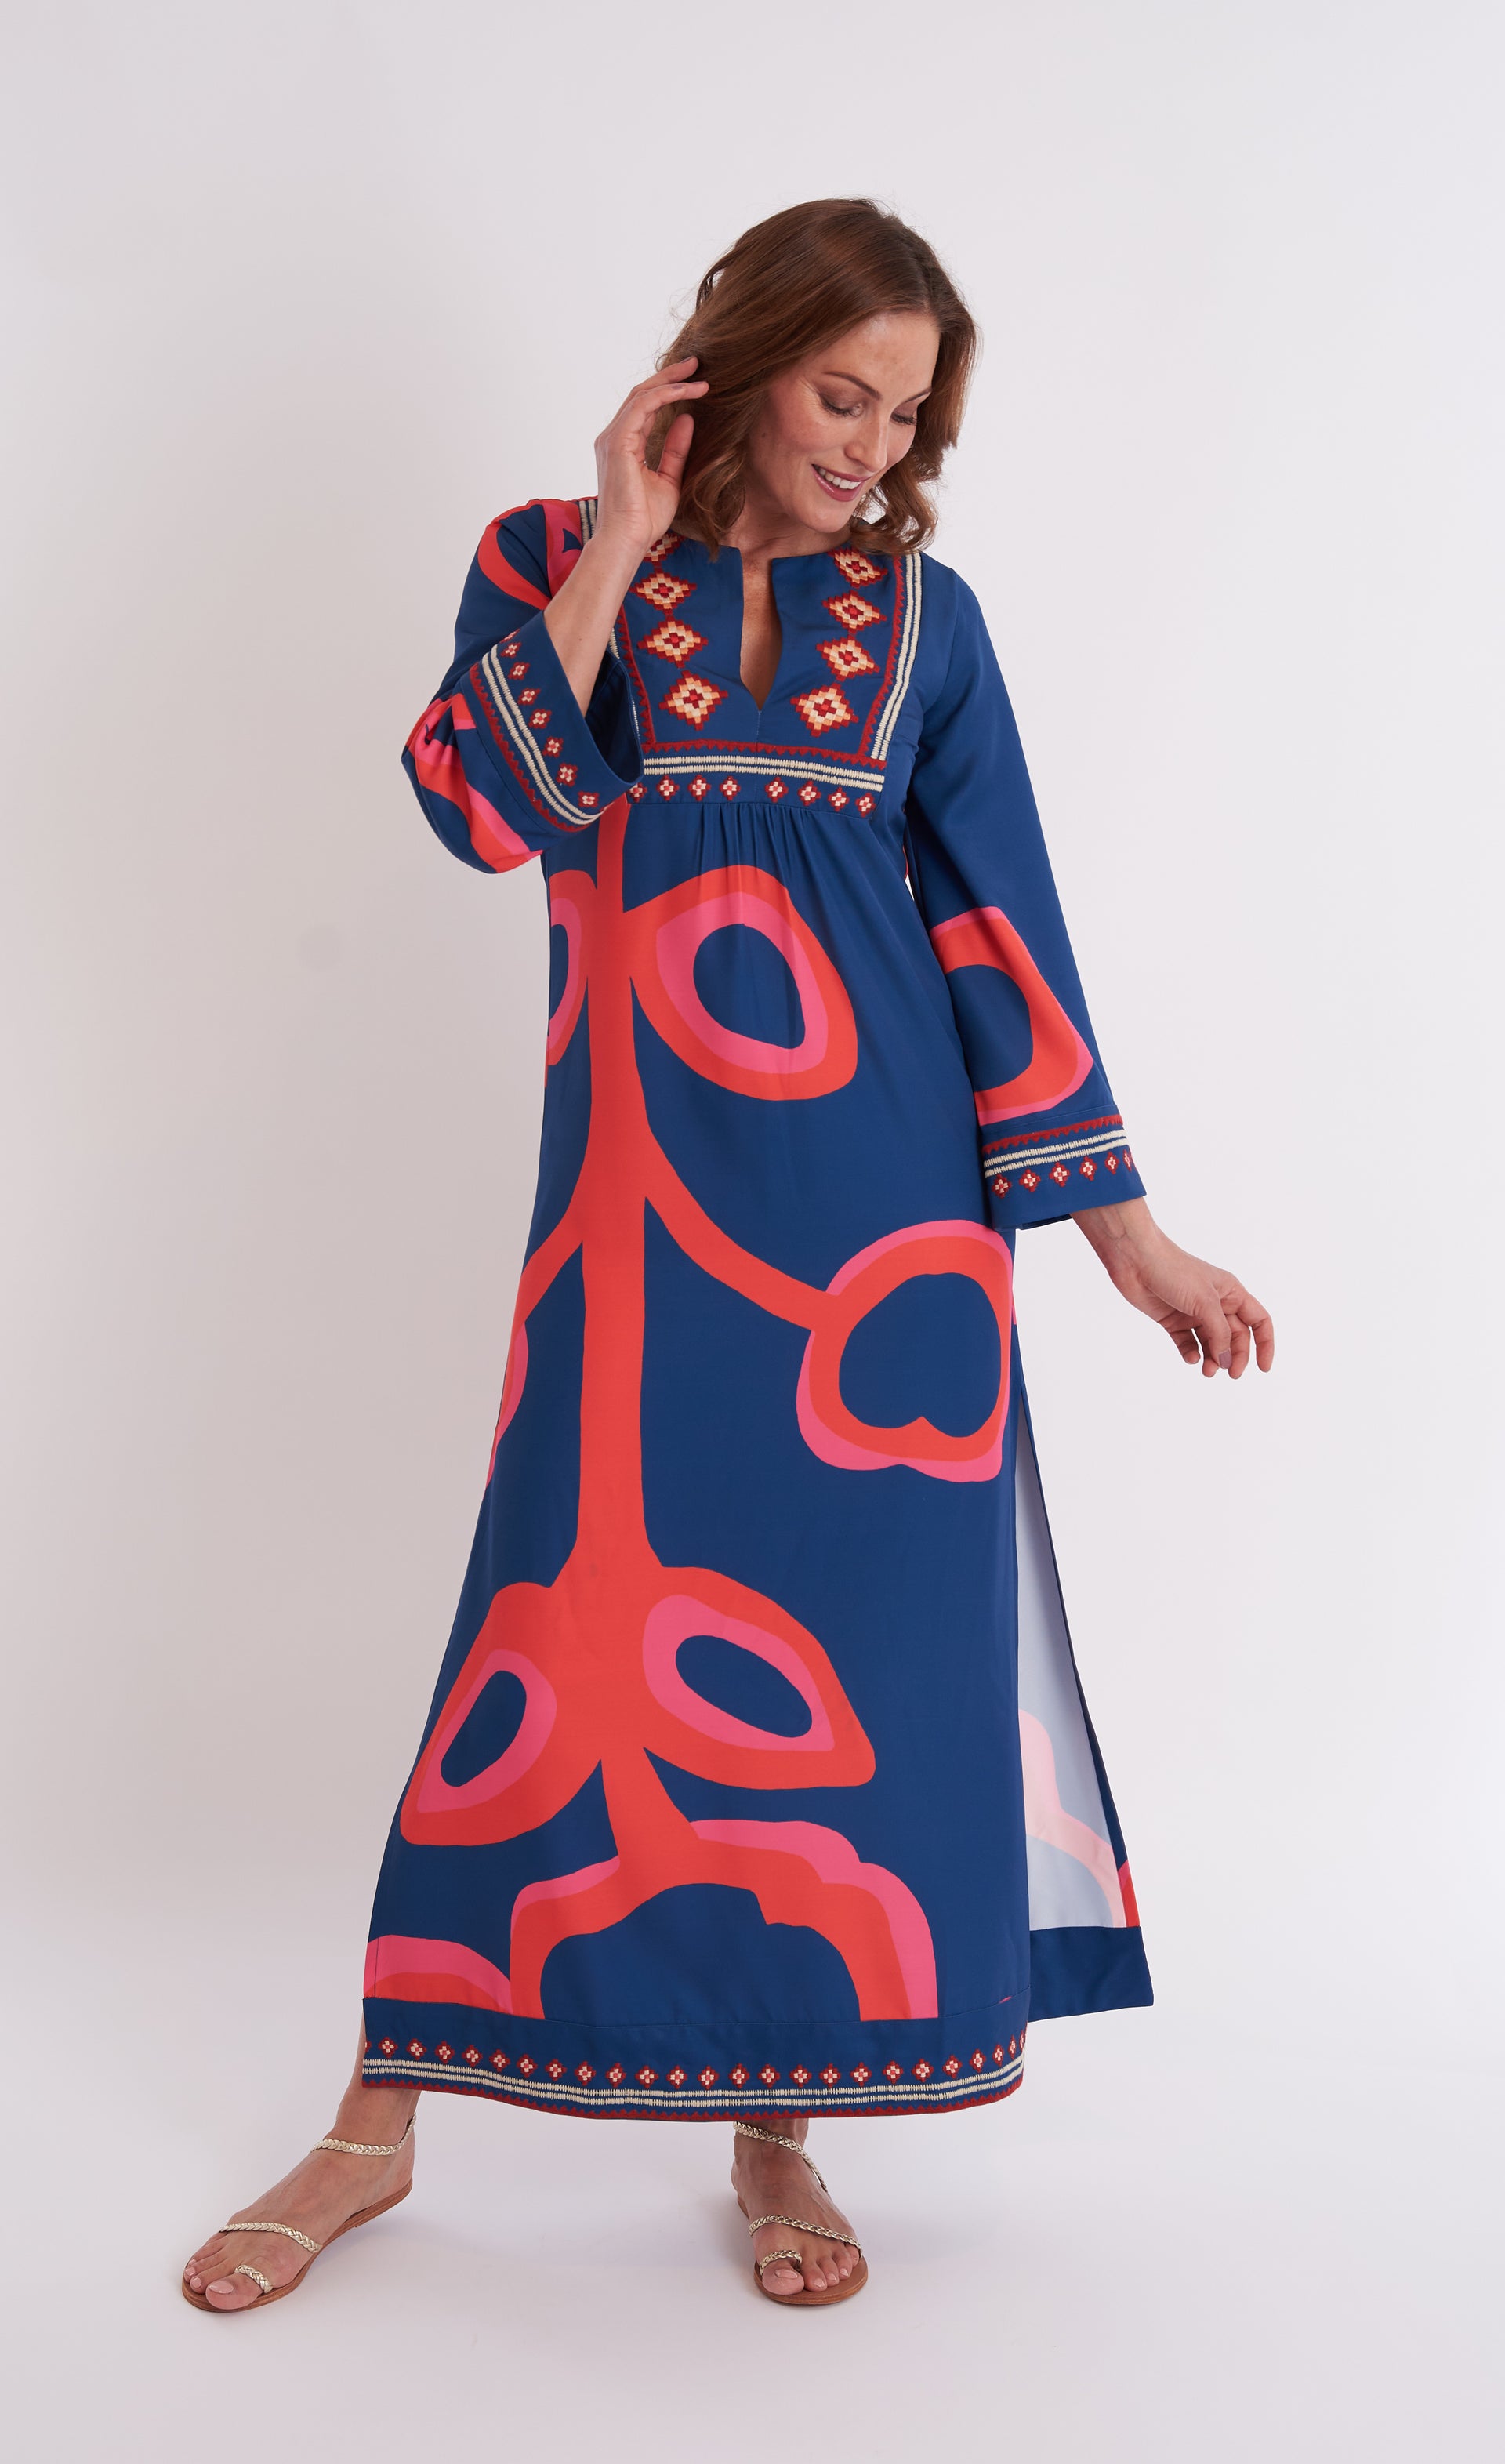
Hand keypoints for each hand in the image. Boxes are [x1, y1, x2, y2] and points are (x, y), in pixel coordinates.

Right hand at [591, 357, 707, 563]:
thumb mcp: (669, 478)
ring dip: (671, 382)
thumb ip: (675, 449)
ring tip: (698, 375)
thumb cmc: (644, 519)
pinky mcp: (617, 443)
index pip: (645, 407)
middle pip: (641, 393)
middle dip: (669, 376)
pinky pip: (641, 407)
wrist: (627, 541)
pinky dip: (665, 395)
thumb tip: (687, 419)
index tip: (696, 381)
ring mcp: (612, 438)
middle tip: (697, 363)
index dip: (669, 389)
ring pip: (641, 395)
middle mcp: (613, 437)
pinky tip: (687, 392)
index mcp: (623, 445)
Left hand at [1074, 1198, 1273, 1378]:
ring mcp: (1194, 1313)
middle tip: (1230, 1374)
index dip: (1265, 1344)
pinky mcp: (1173, 1320)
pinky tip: (1191, 1358)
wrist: (1136, 1260)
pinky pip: (1188, 1343)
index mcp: (1231, 1292)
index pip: (1258, 1321)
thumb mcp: (1205, 1302)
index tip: (1263, 1368)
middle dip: (1234, 1356)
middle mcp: (1216, 1303)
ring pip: (1211, 1343)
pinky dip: (1191, 1353)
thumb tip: (1225, 1360)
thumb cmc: (1174, 1271)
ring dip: (1212, 1359)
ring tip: (1207, 1371)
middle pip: (1235, 1337)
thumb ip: (1219, 1333)